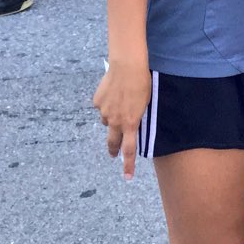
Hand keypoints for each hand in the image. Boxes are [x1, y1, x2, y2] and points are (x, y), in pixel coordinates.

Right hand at [92, 62, 151, 179]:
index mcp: (130, 122)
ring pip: (107, 120)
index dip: (128, 165)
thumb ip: (138, 115)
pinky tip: (113, 90)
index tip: (127, 177)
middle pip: (112, 141)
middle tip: (113, 153)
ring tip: (120, 101)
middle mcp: (115, 121)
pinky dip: (106, 102)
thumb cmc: (143, 82)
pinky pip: (101, 106)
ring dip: (112, 117)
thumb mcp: (146, 101)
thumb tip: (133, 121)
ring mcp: (104, 111)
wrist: (128, 66)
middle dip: (113, 149)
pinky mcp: (97, 101)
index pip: (129, 149)